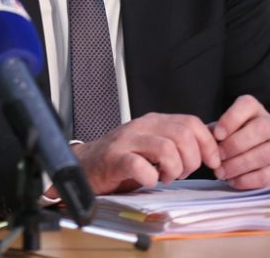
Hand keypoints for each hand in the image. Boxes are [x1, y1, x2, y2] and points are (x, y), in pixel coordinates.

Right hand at [67, 113, 220, 194]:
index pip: (191, 123)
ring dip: (173, 170)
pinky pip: (140, 166)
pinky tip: (147, 180)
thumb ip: (180, 139)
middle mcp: (140, 127)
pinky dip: (149, 178)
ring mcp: (126, 142)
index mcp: (153, 122)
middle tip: (181, 173)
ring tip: (164, 177)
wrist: (86, 165)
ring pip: (166, 149)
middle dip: (192, 160)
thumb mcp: (154, 143)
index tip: (211, 162)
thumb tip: (214, 136)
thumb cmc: (122, 158)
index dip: (208, 144)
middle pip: (183, 135)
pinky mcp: (114, 159)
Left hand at [212, 94, 269, 188]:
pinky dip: (248, 180)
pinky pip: (267, 174)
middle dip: (236, 145)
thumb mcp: (220, 129)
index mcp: (253, 109)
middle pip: (261, 129)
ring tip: (221, 172)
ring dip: (239, 165)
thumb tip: (201, 139)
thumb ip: (212, 131)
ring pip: (265, 153)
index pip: (247, 105)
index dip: (232, 119)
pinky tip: (233, 181)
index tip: (217, 135)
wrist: (246, 152)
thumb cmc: (228, 137)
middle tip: (218, 157)